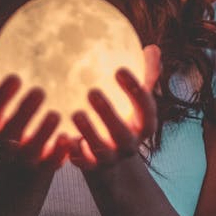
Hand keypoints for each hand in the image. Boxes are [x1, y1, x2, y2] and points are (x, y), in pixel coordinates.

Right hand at [0, 49, 70, 170]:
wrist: (19, 165)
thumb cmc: (9, 122)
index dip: (2, 96)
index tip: (15, 77)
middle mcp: (6, 143)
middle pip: (12, 130)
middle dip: (24, 112)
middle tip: (39, 91)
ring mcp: (26, 157)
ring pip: (32, 149)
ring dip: (43, 133)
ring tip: (55, 114)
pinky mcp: (45, 166)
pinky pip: (52, 163)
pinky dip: (60, 153)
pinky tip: (70, 138)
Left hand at [69, 44, 161, 170]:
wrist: (110, 156)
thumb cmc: (123, 115)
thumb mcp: (135, 99)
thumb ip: (145, 75)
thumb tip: (153, 48)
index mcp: (144, 125)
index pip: (146, 109)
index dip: (135, 91)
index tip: (119, 70)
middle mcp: (129, 144)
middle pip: (123, 133)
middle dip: (108, 114)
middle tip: (92, 92)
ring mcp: (110, 158)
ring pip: (101, 149)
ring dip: (89, 132)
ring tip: (76, 113)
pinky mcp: (91, 167)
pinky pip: (81, 161)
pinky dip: (72, 151)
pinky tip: (62, 136)